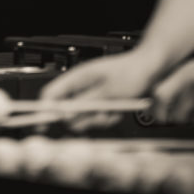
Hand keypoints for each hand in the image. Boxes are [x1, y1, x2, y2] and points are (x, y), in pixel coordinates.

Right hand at [39, 49, 155, 131]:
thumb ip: (85, 105)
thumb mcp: (108, 92)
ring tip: (113, 111)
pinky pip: (97, 117)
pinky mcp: (101, 101)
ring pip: (84, 117)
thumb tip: (65, 117)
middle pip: (68, 111)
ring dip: (98, 119)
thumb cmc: (131, 72)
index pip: (52, 94)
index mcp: (77, 77)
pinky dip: (107, 118)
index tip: (43, 125)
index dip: (45, 109)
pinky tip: (118, 110)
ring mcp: (91, 94)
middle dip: (83, 119)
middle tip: (99, 117)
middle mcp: (82, 86)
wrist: (151, 68)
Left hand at [151, 52, 193, 124]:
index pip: (161, 94)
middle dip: (174, 119)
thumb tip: (155, 98)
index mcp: (188, 72)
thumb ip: (176, 80)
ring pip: (191, 123)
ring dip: (192, 121)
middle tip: (176, 116)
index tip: (155, 114)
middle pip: (175, 114)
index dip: (155, 108)